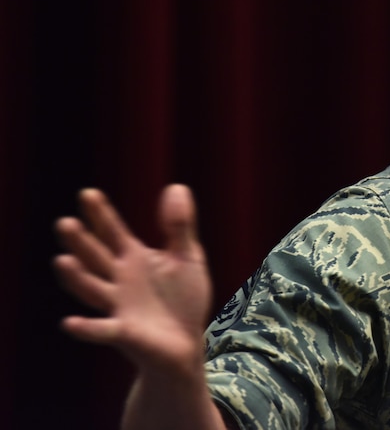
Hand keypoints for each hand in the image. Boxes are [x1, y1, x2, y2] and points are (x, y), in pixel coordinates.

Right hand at [54, 184, 211, 375]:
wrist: (187, 343)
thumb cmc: (184, 298)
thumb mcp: (187, 257)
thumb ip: (179, 226)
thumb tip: (177, 187)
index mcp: (133, 258)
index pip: (112, 232)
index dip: (101, 214)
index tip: (87, 194)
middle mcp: (119, 280)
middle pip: (96, 257)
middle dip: (81, 242)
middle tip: (65, 223)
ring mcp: (119, 306)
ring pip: (92, 290)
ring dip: (77, 278)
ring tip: (63, 261)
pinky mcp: (125, 333)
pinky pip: (103, 330)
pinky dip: (87, 328)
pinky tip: (70, 322)